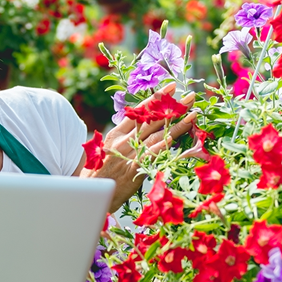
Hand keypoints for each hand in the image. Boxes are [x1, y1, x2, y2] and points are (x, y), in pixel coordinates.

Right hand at [80, 84, 196, 211]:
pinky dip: (167, 143)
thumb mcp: (106, 152)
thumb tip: (139, 132)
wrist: (87, 194)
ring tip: (193, 112)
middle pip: (151, 119)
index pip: (139, 112)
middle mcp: (122, 141)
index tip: (170, 88)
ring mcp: (129, 154)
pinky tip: (180, 135)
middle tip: (189, 95)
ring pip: (157, 134)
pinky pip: (154, 153)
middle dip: (172, 107)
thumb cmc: (98, 175)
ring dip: (177, 123)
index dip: (156, 98)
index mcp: (115, 134)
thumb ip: (122, 142)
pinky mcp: (134, 168)